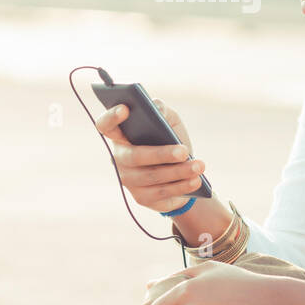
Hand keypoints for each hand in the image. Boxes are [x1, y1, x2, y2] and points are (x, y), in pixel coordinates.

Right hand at [95, 96, 205, 214]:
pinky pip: (160, 194)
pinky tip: (195, 182)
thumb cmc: (170, 138)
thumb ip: (161, 109)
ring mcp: (129, 180)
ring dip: (178, 173)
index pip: (105, 125)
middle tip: (184, 152)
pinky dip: (180, 187)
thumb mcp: (169, 120)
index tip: (125, 109)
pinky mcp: (142, 198)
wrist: (181, 170)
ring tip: (199, 166)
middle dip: (161, 154)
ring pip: (151, 177)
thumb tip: (156, 107)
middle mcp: (119, 158)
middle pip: (134, 156)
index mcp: (121, 135)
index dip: (111, 117)